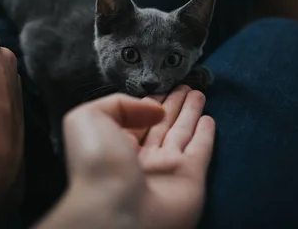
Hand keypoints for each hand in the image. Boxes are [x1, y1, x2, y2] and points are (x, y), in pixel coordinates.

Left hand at [38, 86, 214, 228]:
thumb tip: (155, 110)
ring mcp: (167, 168)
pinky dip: (206, 135)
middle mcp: (141, 156)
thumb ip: (119, 103)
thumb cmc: (98, 163)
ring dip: (191, 112)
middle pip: (162, 123)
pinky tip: (208, 120)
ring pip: (182, 133)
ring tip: (198, 93)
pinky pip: (201, 150)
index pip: (136, 116)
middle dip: (174, 104)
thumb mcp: (89, 118)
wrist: (117, 211)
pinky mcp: (191, 177)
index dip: (151, 100)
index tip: (164, 85)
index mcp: (114, 144)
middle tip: (186, 86)